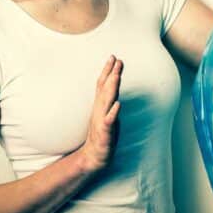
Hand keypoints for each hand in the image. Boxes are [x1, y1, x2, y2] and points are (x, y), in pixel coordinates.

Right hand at [78, 55, 123, 172]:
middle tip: (116, 60)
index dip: (108, 70)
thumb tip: (114, 83)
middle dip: (111, 74)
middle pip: (105, 89)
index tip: (114, 57)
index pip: (103, 84)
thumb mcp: (106, 112)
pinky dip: (113, 112)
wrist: (94, 155)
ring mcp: (102, 119)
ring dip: (112, 88)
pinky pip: (109, 121)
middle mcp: (100, 109)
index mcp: (101, 104)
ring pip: (107, 102)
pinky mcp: (105, 132)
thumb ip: (109, 98)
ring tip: (116, 76)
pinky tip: (118, 104)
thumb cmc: (102, 132)